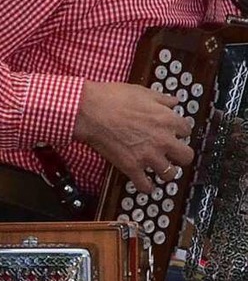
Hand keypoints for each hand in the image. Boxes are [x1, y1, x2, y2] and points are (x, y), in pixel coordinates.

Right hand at [74, 81, 193, 193]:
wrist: (93, 112)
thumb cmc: (114, 100)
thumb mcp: (144, 92)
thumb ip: (162, 99)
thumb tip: (172, 102)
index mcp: (167, 119)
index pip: (187, 130)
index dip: (181, 133)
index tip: (175, 134)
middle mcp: (162, 140)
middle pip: (186, 156)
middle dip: (181, 156)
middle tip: (175, 156)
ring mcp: (148, 156)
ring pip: (169, 174)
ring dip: (166, 173)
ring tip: (161, 171)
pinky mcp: (132, 168)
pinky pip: (145, 186)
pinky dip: (146, 187)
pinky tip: (146, 185)